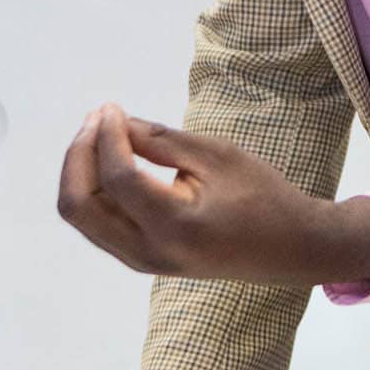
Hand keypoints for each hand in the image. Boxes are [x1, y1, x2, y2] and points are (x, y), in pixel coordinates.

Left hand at [55, 103, 369, 285]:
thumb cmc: (263, 196)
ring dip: (80, 173)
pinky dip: (92, 191)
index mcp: (174, 226)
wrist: (290, 248)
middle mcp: (148, 252)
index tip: (111, 106)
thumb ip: (161, 141)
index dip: (107, 136)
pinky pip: (97, 225)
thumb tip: (114, 123)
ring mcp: (141, 262)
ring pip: (81, 217)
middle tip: (97, 119)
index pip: (117, 177)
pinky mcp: (141, 261)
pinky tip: (107, 161)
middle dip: (79, 155)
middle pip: (79, 204)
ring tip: (97, 134)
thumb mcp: (217, 156)